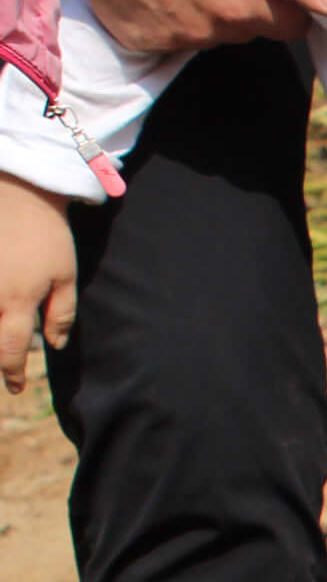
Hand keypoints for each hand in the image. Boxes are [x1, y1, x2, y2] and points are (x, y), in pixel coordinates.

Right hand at [0, 177, 73, 387]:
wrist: (19, 192)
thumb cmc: (47, 235)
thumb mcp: (65, 275)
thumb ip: (61, 313)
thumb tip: (55, 345)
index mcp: (17, 299)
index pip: (9, 349)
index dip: (12, 373)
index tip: (17, 388)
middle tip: (5, 374)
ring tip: (1, 345)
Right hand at [56, 0, 326, 51]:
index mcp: (242, 8)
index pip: (293, 25)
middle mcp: (207, 33)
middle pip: (250, 28)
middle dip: (247, 0)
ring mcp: (168, 39)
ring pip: (210, 33)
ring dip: (208, 7)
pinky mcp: (134, 37)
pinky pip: (168, 35)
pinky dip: (169, 14)